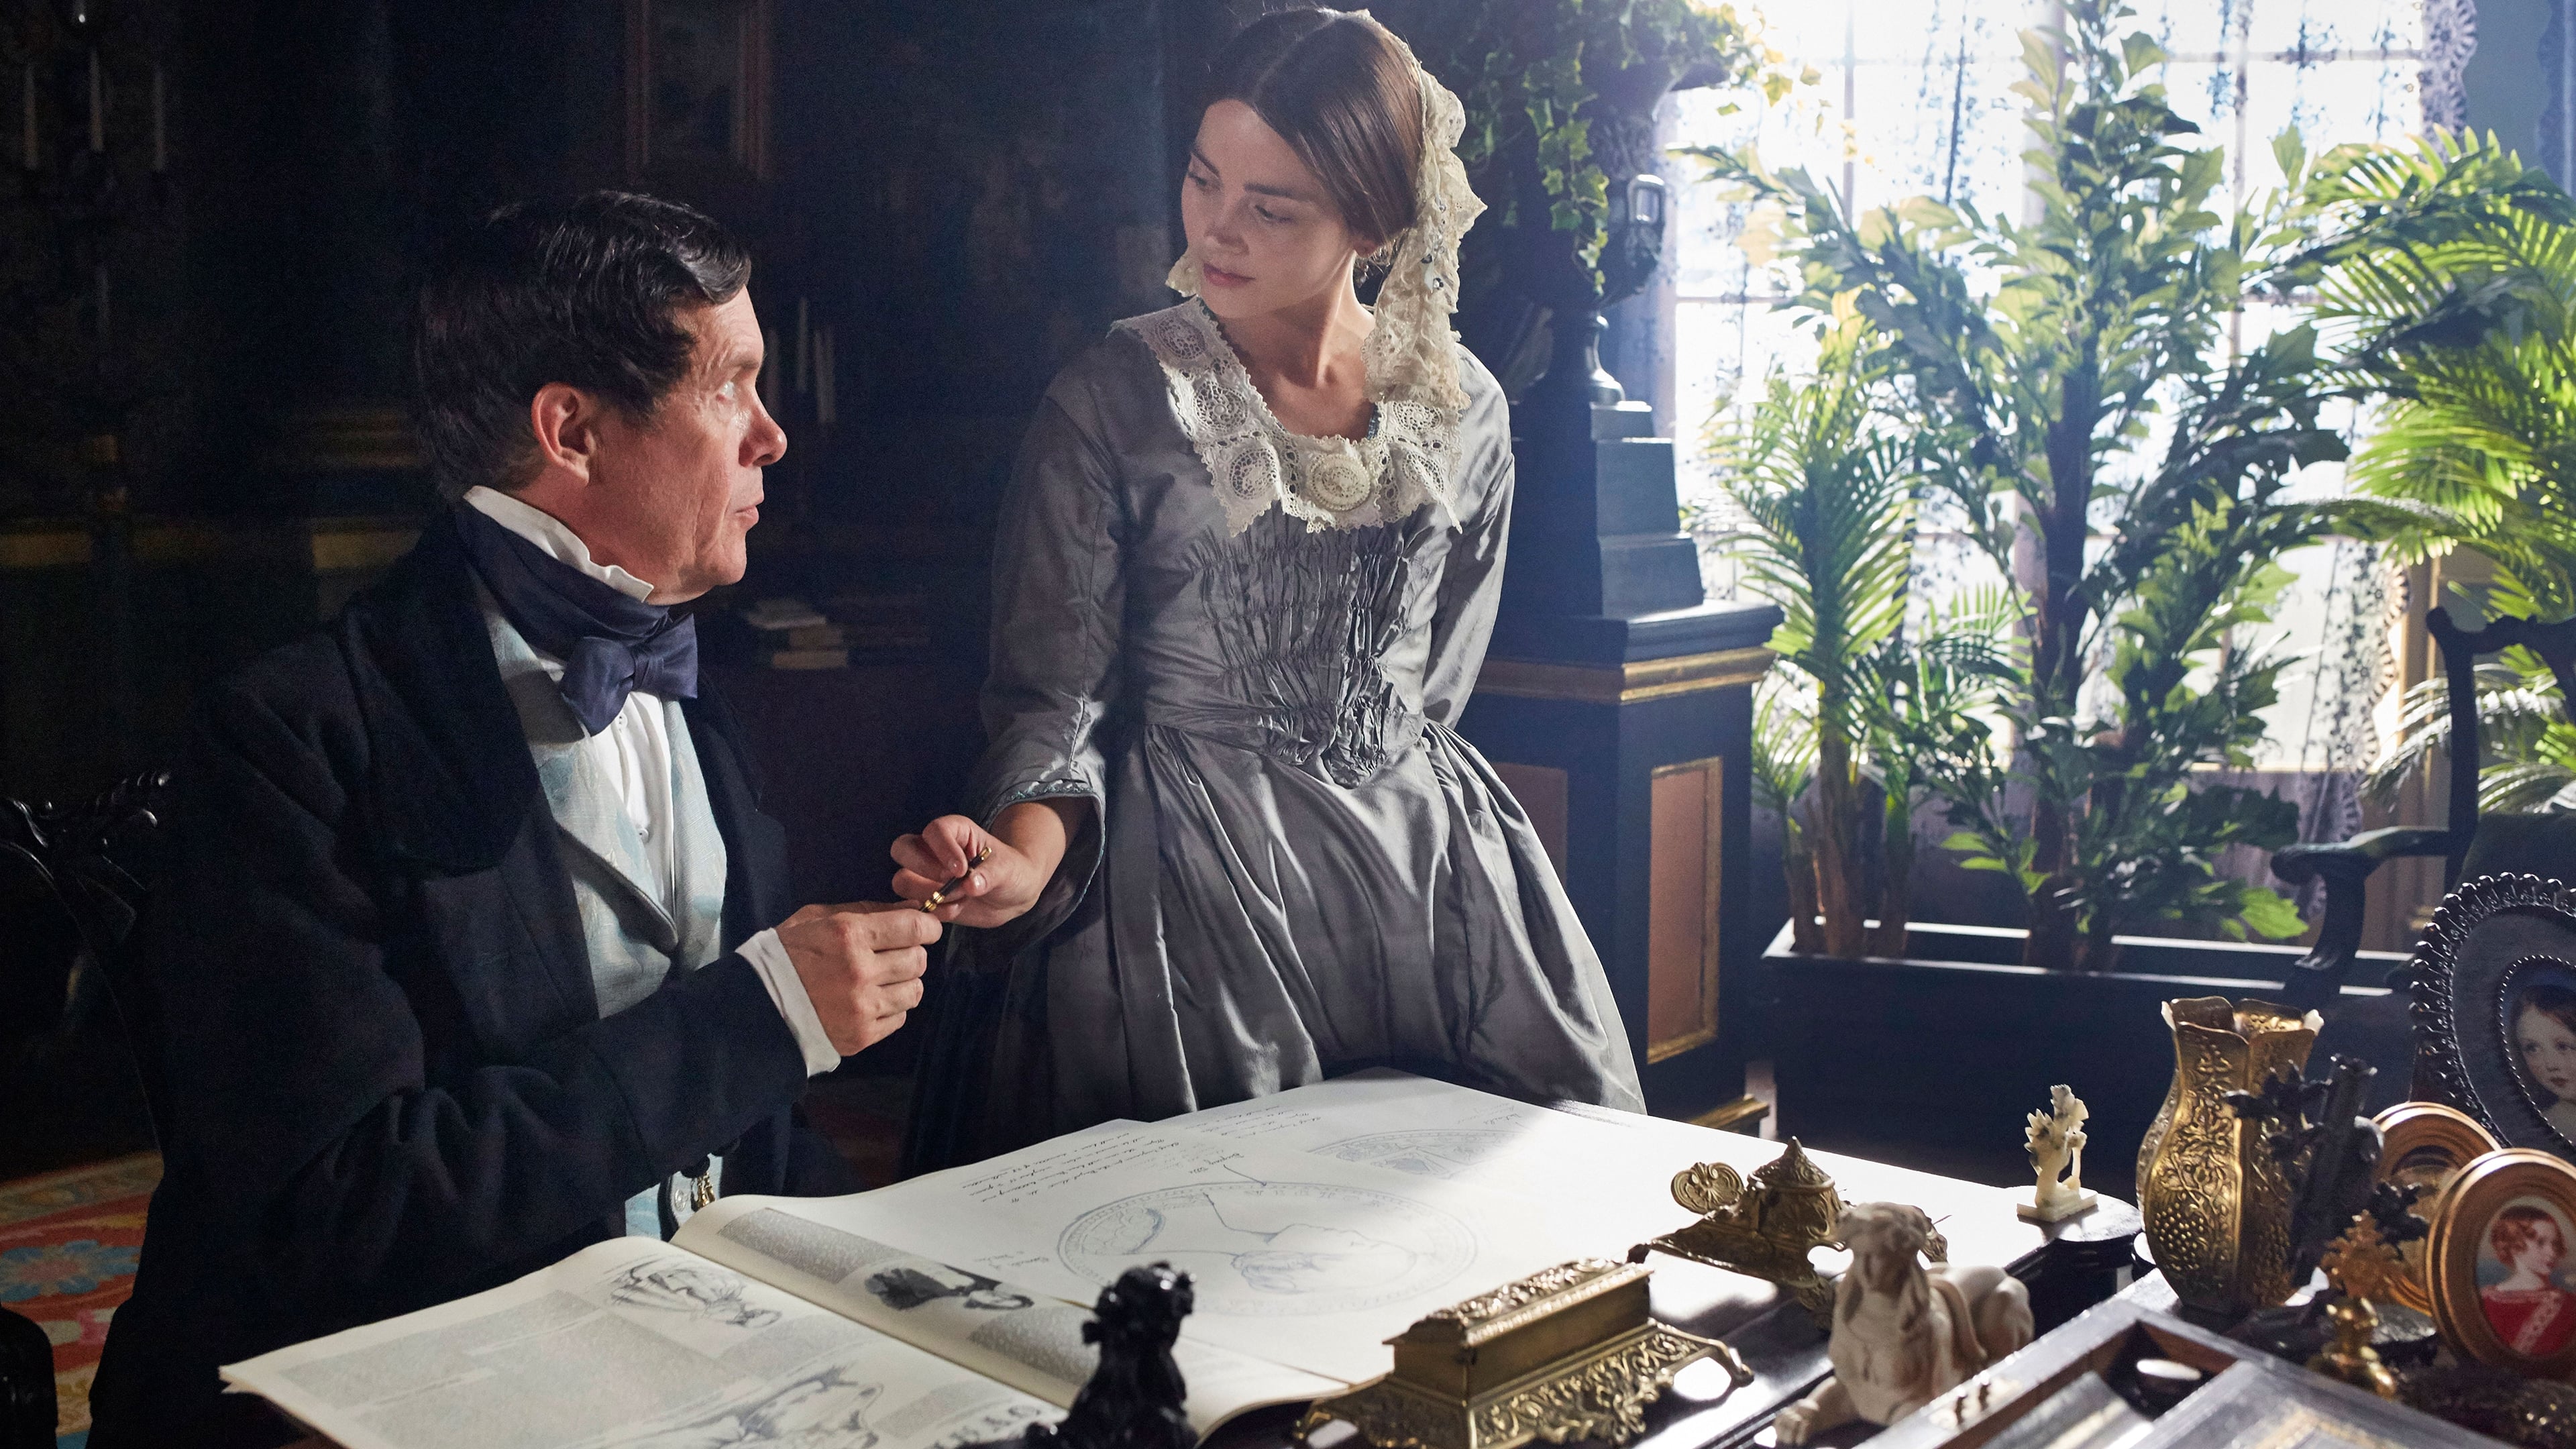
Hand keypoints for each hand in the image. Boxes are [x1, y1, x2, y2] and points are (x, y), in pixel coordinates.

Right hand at [775, 902, 941, 1055]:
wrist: (757, 1005)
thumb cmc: (787, 954)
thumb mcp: (818, 918)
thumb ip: (866, 911)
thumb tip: (910, 908)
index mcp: (849, 935)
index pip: (913, 927)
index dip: (928, 926)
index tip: (926, 928)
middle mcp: (861, 971)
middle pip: (918, 959)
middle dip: (914, 953)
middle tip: (898, 954)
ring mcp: (863, 1006)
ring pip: (915, 990)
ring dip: (905, 982)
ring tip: (885, 980)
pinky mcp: (863, 1034)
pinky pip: (900, 1017)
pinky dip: (893, 1008)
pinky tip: (873, 1001)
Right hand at [891, 803, 1081, 928]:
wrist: (1012, 896)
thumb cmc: (1011, 871)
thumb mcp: (1008, 869)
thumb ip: (990, 874)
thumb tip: (971, 885)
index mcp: (954, 831)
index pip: (934, 831)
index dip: (943, 849)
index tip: (962, 869)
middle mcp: (933, 850)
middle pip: (902, 849)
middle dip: (922, 868)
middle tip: (949, 881)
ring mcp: (925, 874)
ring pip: (902, 880)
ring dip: (929, 894)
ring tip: (959, 899)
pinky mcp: (926, 897)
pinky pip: (914, 905)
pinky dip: (934, 912)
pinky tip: (958, 909)